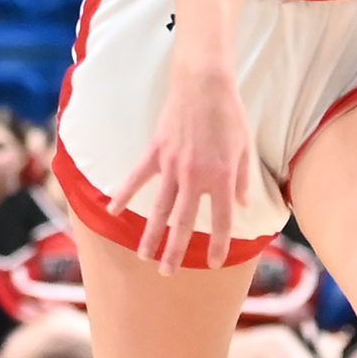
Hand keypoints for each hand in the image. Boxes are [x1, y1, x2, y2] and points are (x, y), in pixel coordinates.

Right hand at [115, 57, 254, 271]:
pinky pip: (137, 177)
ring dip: (151, 234)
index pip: (221, 220)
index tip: (212, 263)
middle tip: (167, 273)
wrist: (204, 84)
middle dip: (175, 251)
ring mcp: (172, 166)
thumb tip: (242, 204)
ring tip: (144, 256)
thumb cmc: (229, 114)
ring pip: (158, 208)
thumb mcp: (245, 148)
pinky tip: (112, 210)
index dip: (218, 245)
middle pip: (183, 223)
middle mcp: (195, 177)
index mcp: (221, 178)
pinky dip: (123, 194)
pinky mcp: (156, 152)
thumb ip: (243, 178)